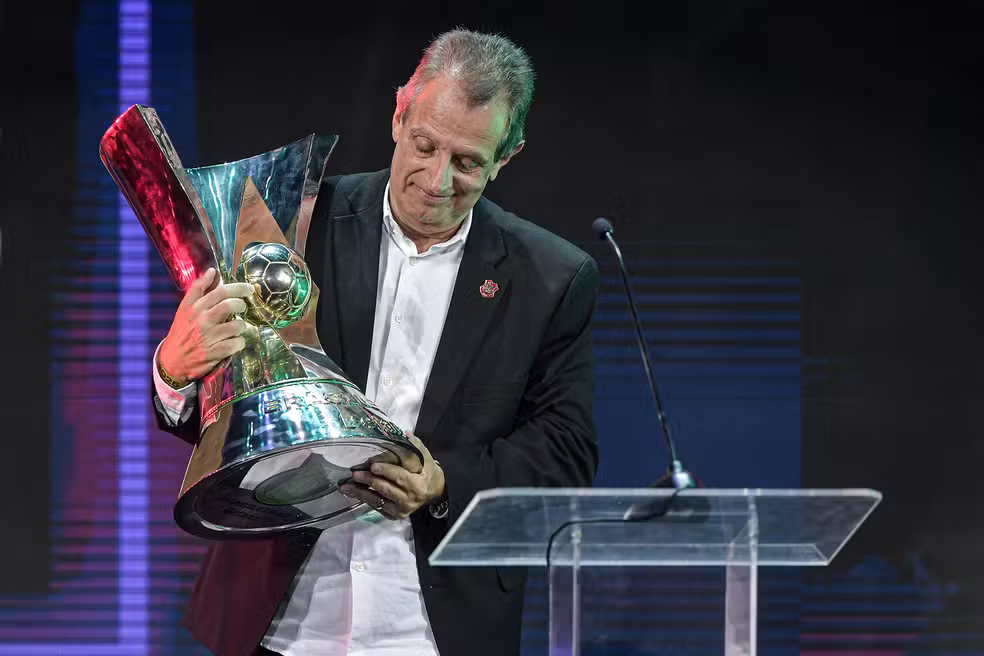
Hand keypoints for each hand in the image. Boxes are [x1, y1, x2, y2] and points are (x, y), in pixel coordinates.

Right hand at [158, 267, 254, 382]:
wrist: (172, 360)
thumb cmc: (182, 331)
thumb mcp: (185, 308)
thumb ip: (199, 289)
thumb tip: (213, 271)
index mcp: (194, 307)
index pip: (219, 291)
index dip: (238, 287)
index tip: (249, 288)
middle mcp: (201, 320)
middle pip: (229, 305)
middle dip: (241, 304)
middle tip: (243, 307)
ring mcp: (208, 336)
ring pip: (236, 325)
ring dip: (242, 326)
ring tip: (237, 328)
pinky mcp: (214, 352)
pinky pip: (236, 343)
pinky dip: (240, 342)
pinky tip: (235, 341)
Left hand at [341, 434, 444, 519]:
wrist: (434, 492)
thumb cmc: (427, 472)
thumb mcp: (425, 458)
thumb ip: (415, 446)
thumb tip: (405, 433)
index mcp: (418, 485)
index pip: (400, 477)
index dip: (386, 471)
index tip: (372, 465)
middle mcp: (409, 500)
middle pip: (386, 489)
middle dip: (369, 481)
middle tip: (355, 474)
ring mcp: (401, 509)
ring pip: (378, 501)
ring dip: (361, 493)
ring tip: (346, 486)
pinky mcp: (395, 515)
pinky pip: (377, 507)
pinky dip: (364, 499)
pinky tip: (353, 492)